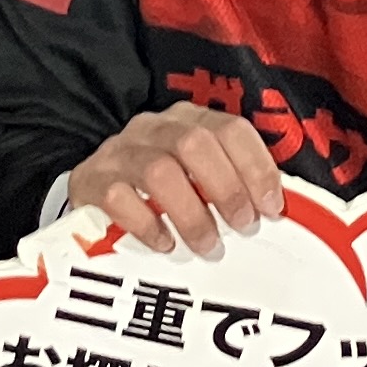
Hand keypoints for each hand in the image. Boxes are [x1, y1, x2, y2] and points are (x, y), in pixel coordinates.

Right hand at [65, 101, 284, 258]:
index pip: (230, 128)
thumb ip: (232, 181)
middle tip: (243, 227)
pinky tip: (165, 245)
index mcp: (189, 119)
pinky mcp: (93, 180)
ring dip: (192, 214)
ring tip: (209, 246)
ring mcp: (120, 152)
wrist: (93, 188)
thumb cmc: (160, 186)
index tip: (271, 207)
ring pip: (159, 171)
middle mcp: (154, 128)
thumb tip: (274, 210)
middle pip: (195, 143)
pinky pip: (119, 198)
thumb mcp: (197, 173)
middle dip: (226, 188)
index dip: (256, 166)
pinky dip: (148, 225)